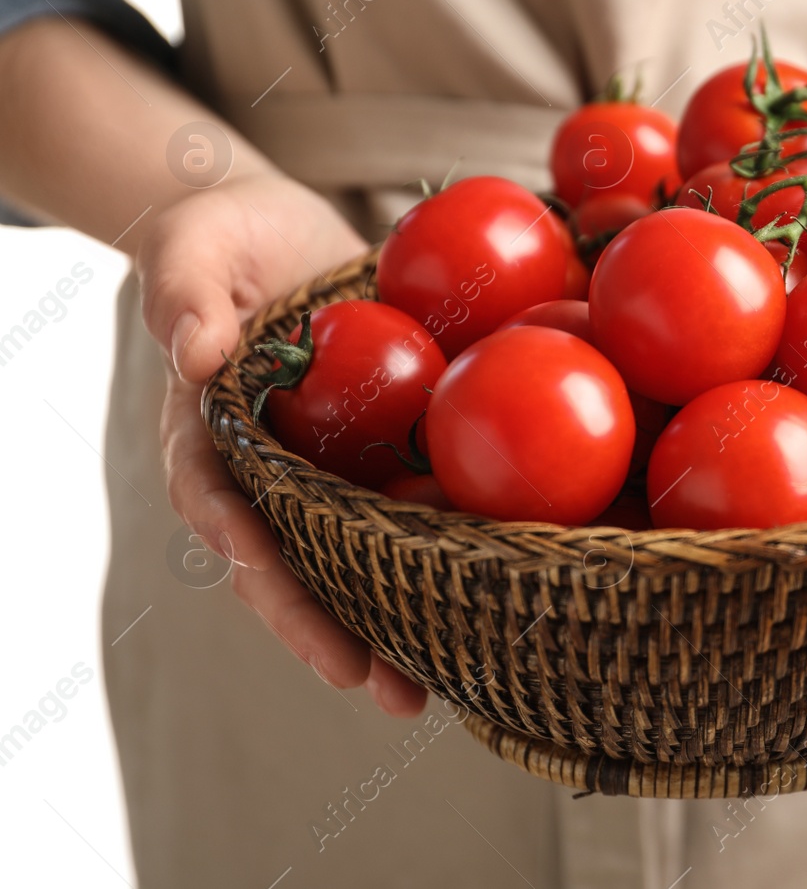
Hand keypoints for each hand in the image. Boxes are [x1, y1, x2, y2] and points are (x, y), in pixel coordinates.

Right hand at [139, 172, 428, 715]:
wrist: (282, 227)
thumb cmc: (220, 234)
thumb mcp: (191, 246)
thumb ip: (184, 296)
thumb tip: (195, 353)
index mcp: (210, 438)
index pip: (225, 511)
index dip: (257, 565)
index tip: (300, 614)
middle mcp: (271, 471)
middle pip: (298, 564)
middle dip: (339, 631)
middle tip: (394, 691)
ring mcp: (331, 466)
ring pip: (362, 553)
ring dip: (403, 616)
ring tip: (450, 685)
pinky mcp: (384, 446)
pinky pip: (416, 498)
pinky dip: (452, 542)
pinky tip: (509, 584)